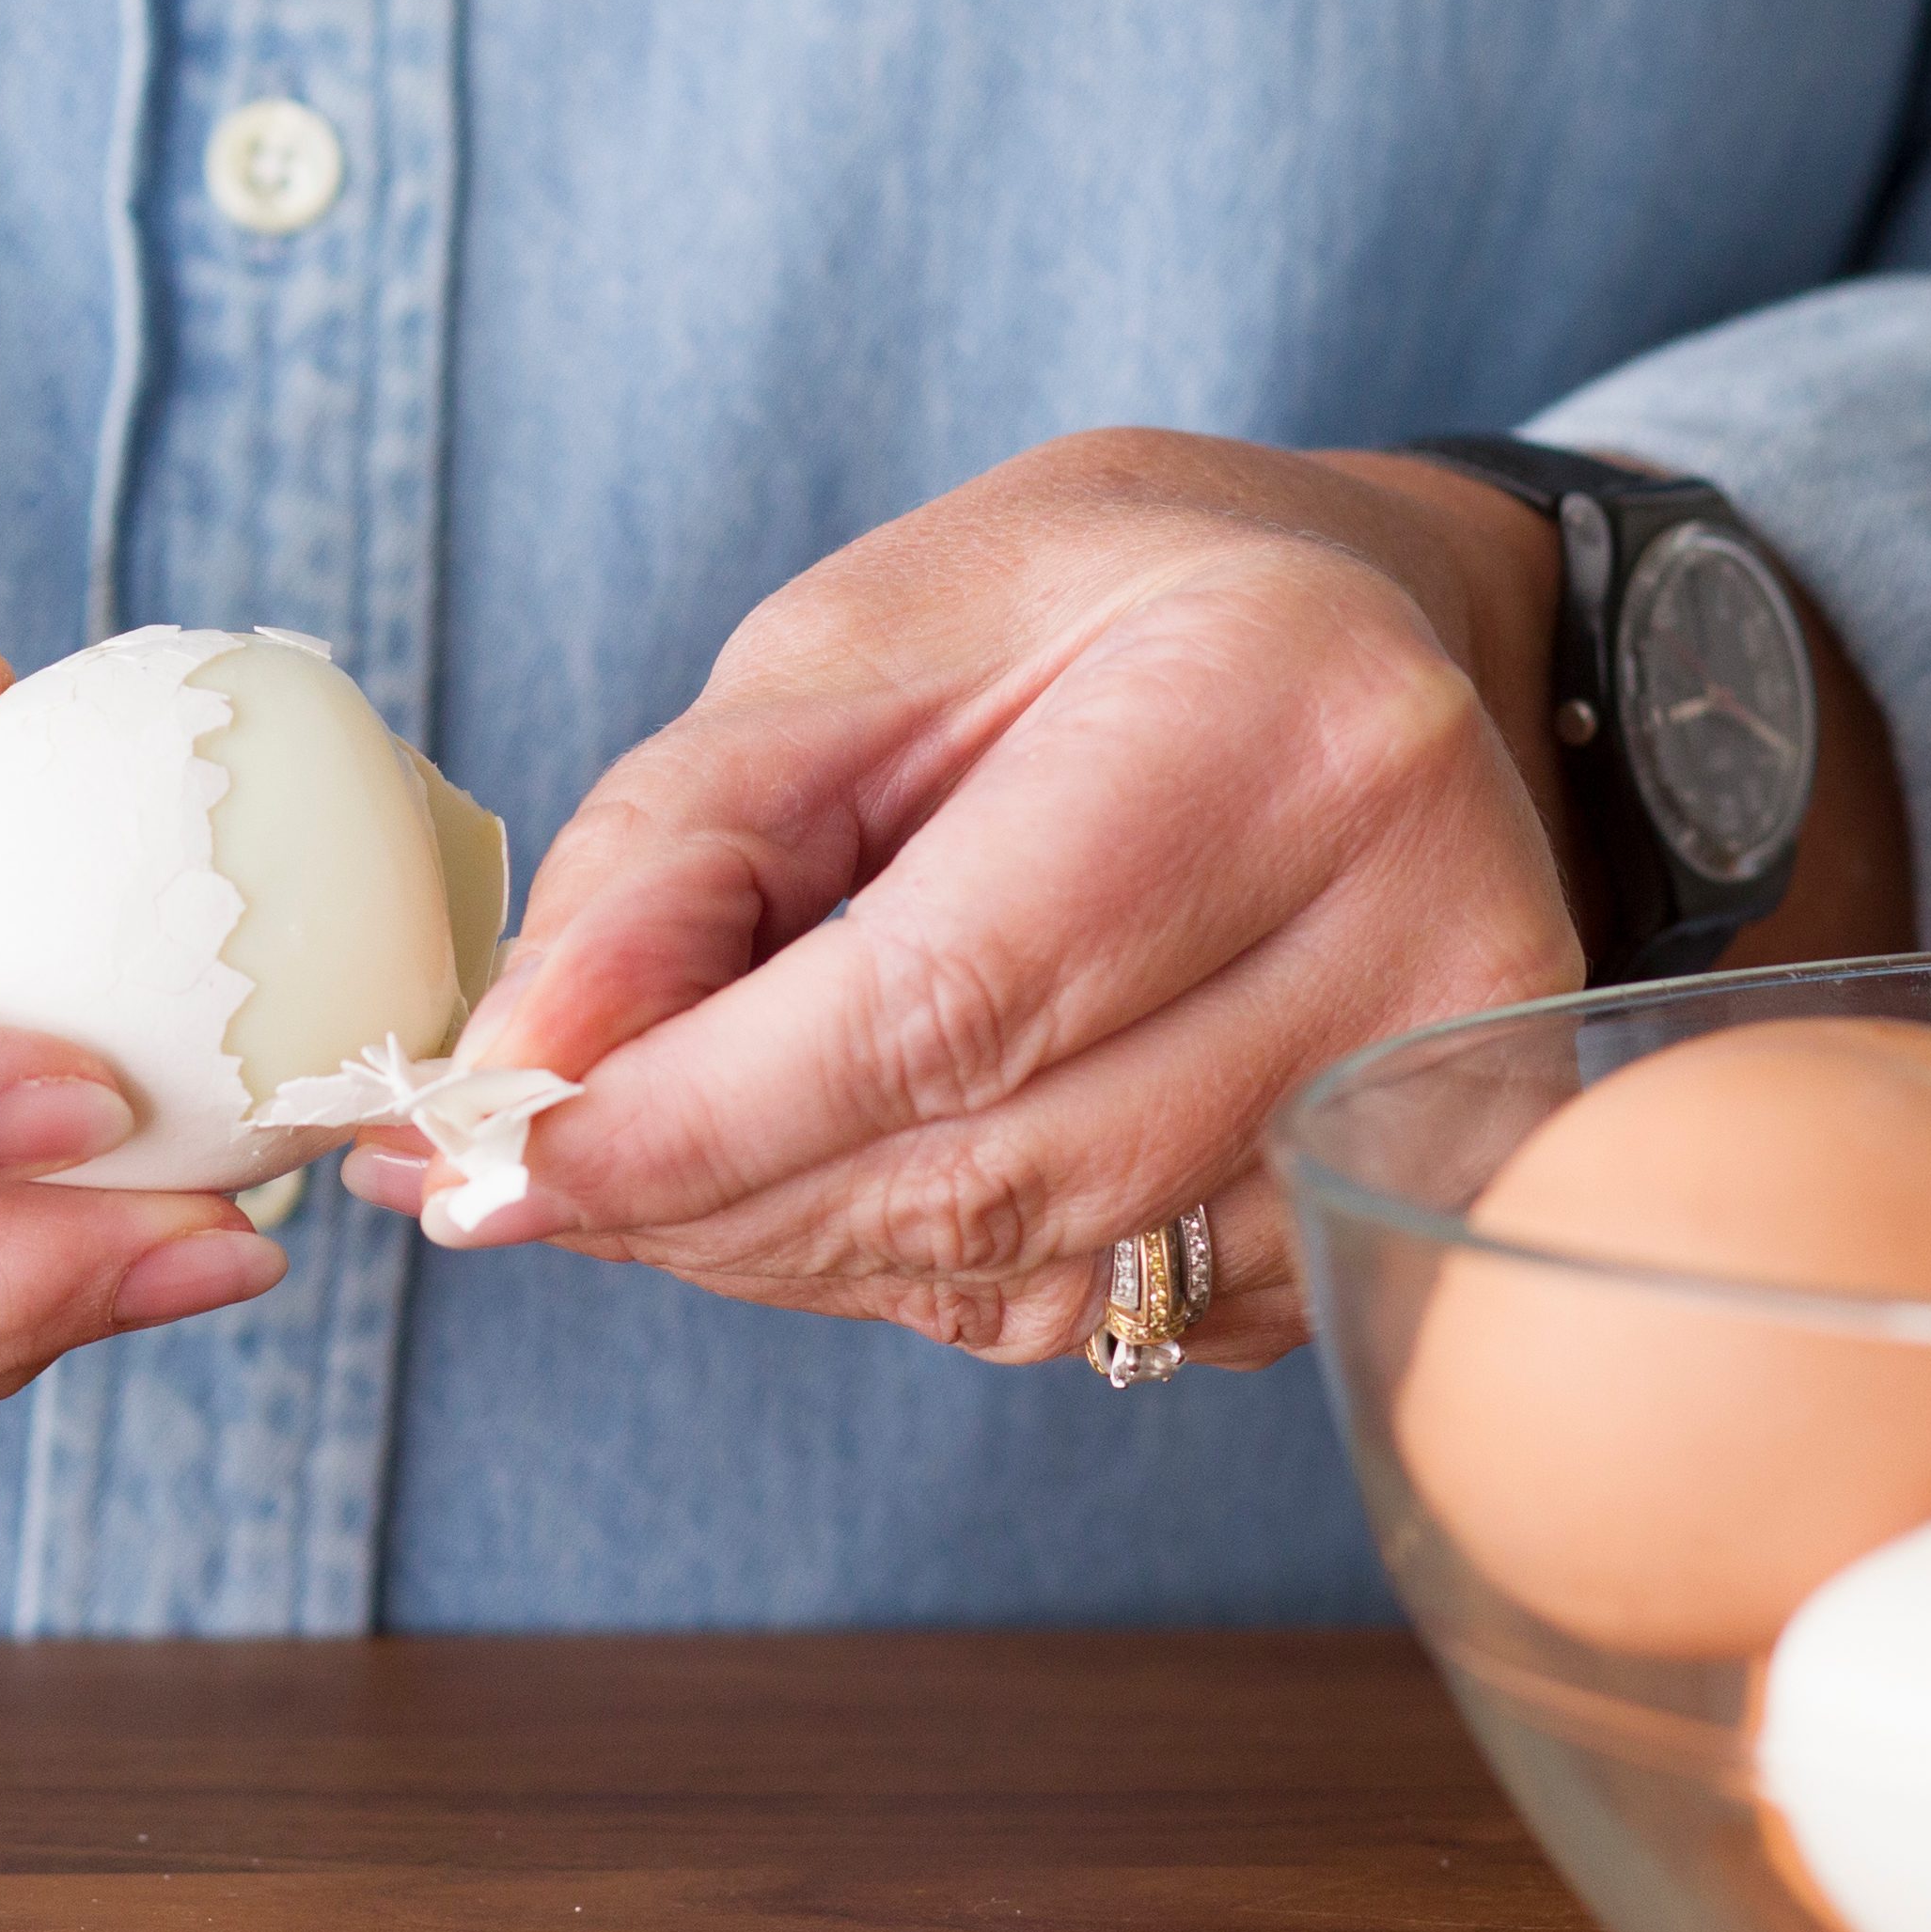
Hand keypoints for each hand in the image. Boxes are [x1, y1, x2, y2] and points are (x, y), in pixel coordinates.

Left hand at [340, 430, 1906, 1366]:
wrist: (1369, 635)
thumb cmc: (1089, 617)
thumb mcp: (849, 653)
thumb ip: (678, 850)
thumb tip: (527, 1057)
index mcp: (1272, 721)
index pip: (942, 1002)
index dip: (691, 1119)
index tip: (487, 1164)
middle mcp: (1418, 918)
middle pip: (992, 1170)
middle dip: (709, 1209)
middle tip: (515, 1187)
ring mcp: (1443, 1088)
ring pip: (1048, 1277)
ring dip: (799, 1256)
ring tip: (651, 1176)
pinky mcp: (1424, 1202)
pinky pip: (1125, 1314)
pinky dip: (938, 1277)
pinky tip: (846, 1179)